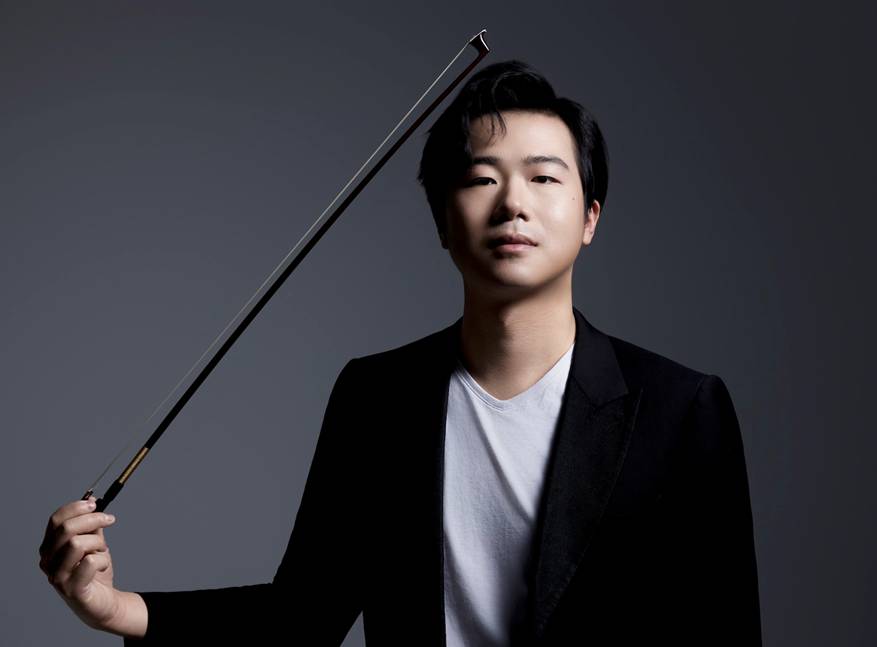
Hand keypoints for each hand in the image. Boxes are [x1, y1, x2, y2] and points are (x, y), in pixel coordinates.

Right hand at [39, 496, 121, 630]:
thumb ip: (90, 527)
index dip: (75, 508)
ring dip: (98, 542)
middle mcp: (47, 562)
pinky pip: (90, 562)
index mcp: (49, 548)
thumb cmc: (95, 573)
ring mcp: (57, 577)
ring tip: (103, 550)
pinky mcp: (72, 589)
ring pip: (76, 543)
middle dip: (92, 519)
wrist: (104, 602)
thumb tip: (91, 503)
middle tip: (109, 520)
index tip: (94, 504)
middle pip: (65, 529)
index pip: (55, 520)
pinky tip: (103, 565)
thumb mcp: (93, 544)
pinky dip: (103, 559)